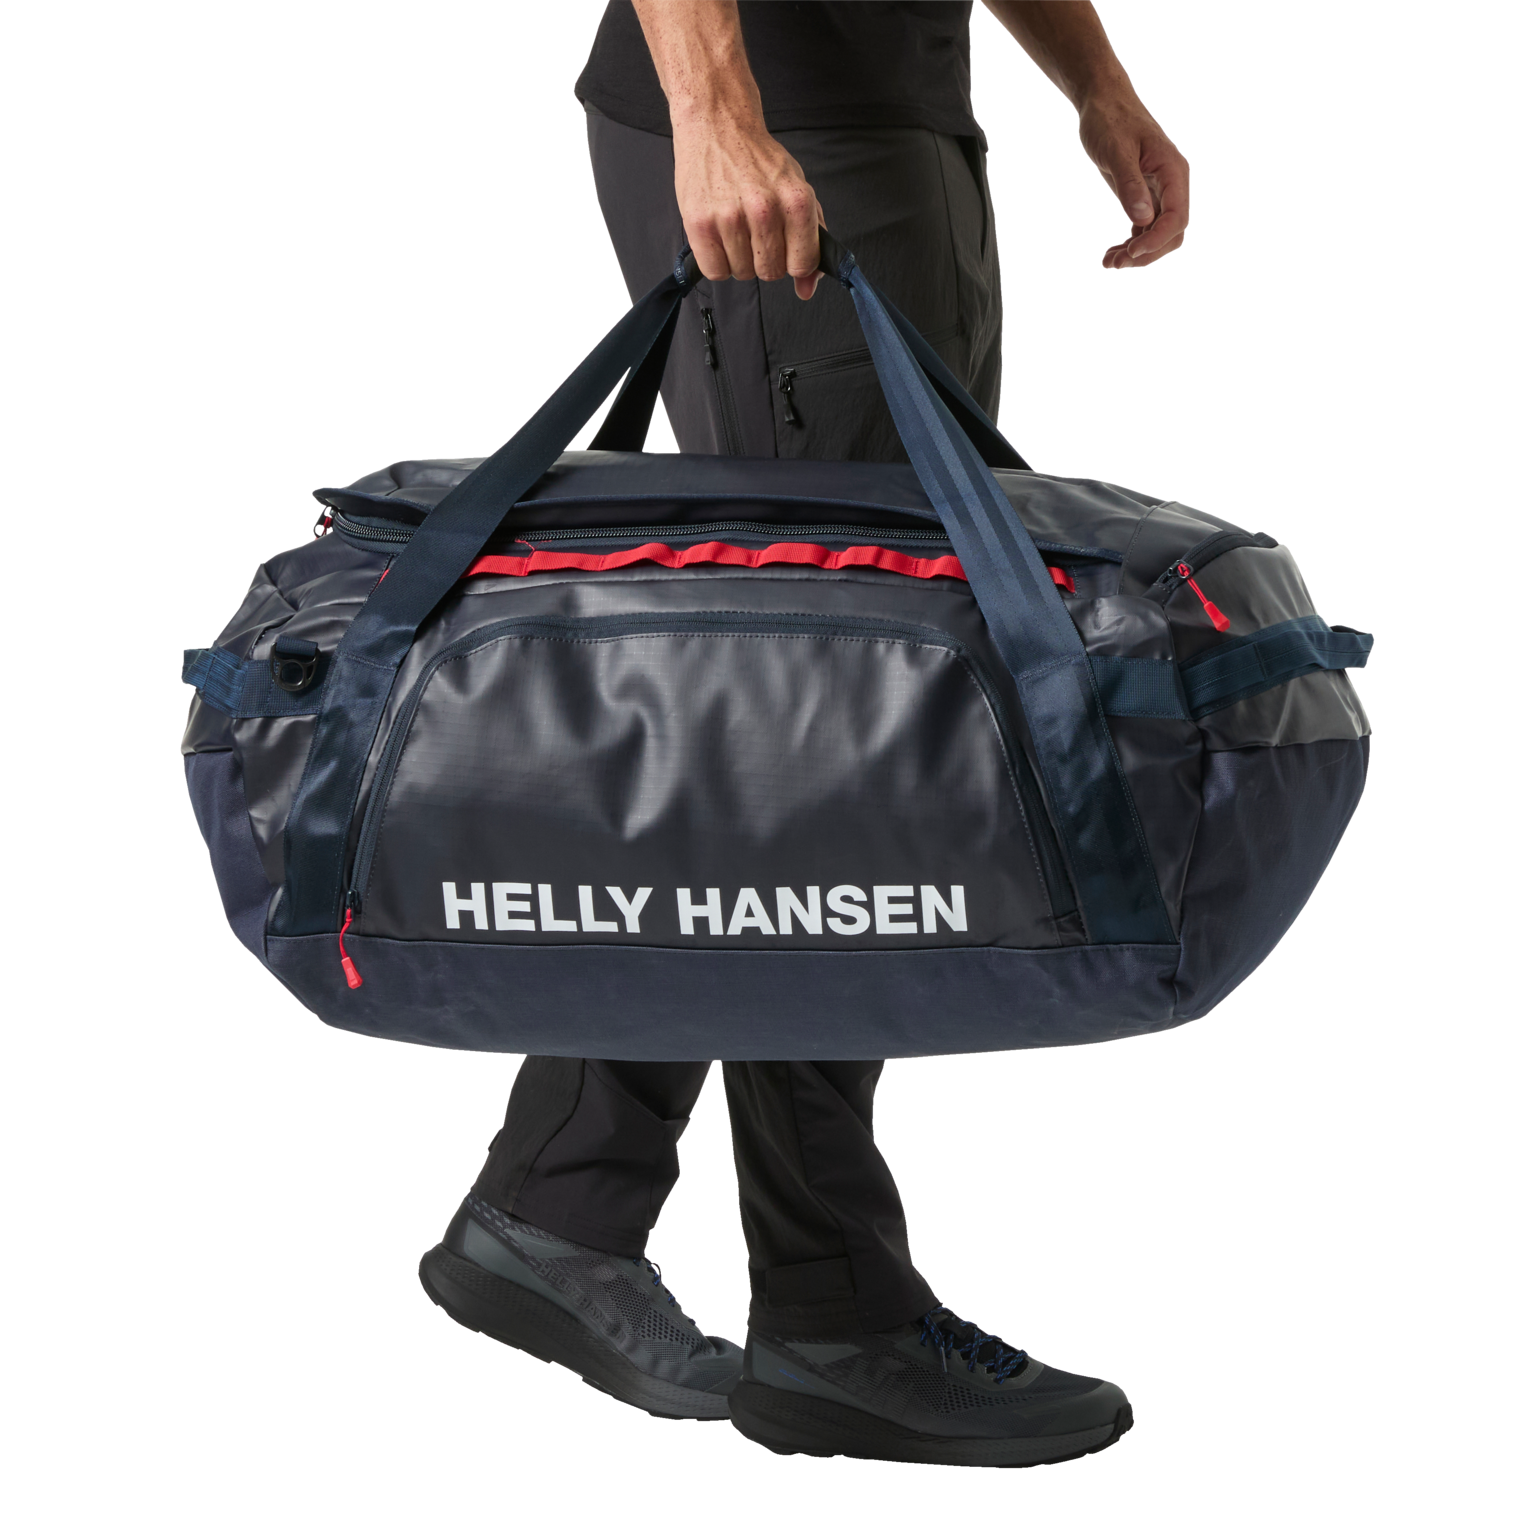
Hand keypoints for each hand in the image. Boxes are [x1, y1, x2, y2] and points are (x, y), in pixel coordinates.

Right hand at [672, 110, 823, 299]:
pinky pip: (715, 272)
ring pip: (743, 273)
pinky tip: (718, 234)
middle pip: (771, 272)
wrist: (717, 124)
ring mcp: (730, 217)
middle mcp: (764, 209)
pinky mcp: (699, 223)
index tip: (784, 246)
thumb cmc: (758, 161)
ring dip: (740, 258)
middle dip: (765, 258)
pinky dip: (717, 260)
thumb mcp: (796, 190)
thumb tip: (808, 289)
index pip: (802, 264)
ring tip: (735, 226)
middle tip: (755, 230)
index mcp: (795, 201)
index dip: (793, 261)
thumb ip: (811, 240)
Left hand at [1078, 92, 1189, 267]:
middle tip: (1115, 264)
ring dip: (1137, 254)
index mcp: (1173, 171)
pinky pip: (1146, 229)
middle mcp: (1172, 184)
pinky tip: (1110, 254)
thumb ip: (1130, 185)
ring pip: (1159, 234)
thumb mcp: (1116, 151)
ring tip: (1108, 262)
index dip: (1157, 240)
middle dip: (1147, 253)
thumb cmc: (1110, 120)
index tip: (1131, 253)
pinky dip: (1131, 244)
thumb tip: (1143, 220)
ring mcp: (1160, 191)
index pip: (1177, 217)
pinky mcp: (1145, 196)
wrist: (1104, 102)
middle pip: (1172, 232)